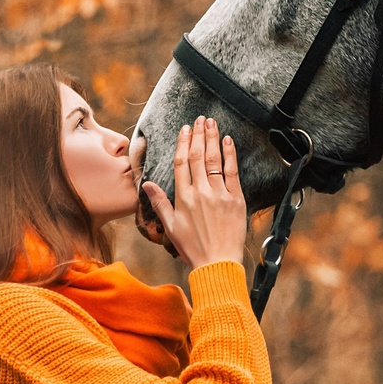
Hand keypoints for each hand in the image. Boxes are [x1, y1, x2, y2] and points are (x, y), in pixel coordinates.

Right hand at [138, 117, 247, 270]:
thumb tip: (146, 183)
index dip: (183, 143)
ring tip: (212, 123)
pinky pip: (232, 172)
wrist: (217, 264)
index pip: (182, 163)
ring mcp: (219, 194)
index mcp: (183, 198)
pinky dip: (230, 154)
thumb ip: (159, 202)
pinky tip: (228, 141)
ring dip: (213, 138)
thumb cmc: (192, 247)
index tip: (185, 129)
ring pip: (214, 160)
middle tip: (200, 119)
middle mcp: (200, 192)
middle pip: (198, 156)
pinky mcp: (236, 199)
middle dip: (199, 135)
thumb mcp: (170, 226)